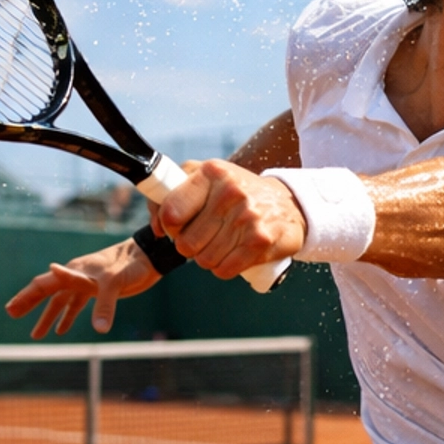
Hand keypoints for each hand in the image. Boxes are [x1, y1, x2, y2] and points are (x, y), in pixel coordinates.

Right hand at [5, 237, 159, 338]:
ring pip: (60, 302)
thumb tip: (97, 329)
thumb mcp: (115, 285)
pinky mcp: (97, 290)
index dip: (27, 298)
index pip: (44, 285)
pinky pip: (76, 305)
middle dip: (29, 304)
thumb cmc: (130, 265)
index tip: (11, 310)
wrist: (147, 258)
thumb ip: (104, 305)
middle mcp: (75, 276)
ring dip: (48, 317)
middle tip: (11, 314)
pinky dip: (68, 317)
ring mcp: (85, 283)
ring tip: (36, 336)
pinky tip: (61, 331)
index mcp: (74, 271)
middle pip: (47, 292)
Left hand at [154, 158, 305, 278]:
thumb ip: (170, 193)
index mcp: (212, 172)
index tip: (179, 226)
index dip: (170, 227)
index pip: (171, 212)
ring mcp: (247, 217)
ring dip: (208, 258)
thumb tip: (155, 227)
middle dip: (190, 247)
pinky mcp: (260, 241)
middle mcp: (231, 191)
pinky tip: (232, 255)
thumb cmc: (237, 193)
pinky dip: (224, 268)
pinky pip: (224, 270)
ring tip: (221, 244)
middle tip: (204, 238)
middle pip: (186, 243)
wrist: (288, 204)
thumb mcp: (206, 179)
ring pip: (204, 260)